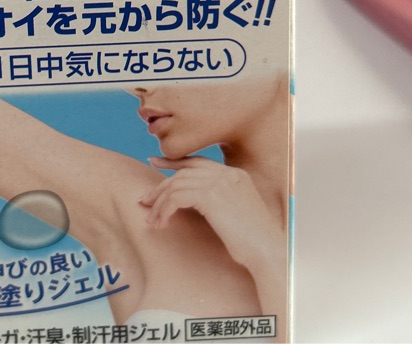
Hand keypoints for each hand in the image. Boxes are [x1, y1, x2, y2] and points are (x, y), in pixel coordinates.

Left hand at [139, 155, 283, 272]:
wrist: (266, 251)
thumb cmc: (253, 241)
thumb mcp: (236, 212)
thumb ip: (218, 199)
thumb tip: (191, 200)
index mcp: (235, 174)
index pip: (198, 161)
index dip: (174, 162)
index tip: (153, 161)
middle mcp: (227, 174)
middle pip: (183, 173)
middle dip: (160, 186)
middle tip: (144, 200)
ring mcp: (219, 182)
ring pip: (176, 185)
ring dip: (159, 204)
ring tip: (152, 220)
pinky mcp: (210, 196)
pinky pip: (176, 197)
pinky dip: (164, 210)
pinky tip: (162, 224)